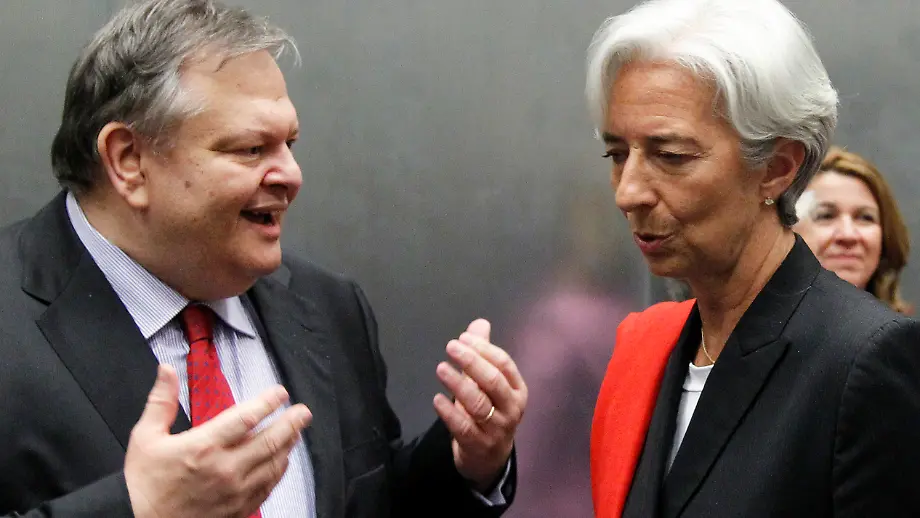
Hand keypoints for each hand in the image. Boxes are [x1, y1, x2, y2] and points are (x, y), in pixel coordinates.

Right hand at [124, 365, 311, 517]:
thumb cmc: (144, 483)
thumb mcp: (146, 438)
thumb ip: (161, 402)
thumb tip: (166, 370)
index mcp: (203, 446)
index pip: (245, 418)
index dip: (267, 402)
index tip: (280, 392)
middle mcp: (224, 468)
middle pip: (269, 441)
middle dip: (290, 423)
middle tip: (303, 412)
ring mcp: (234, 491)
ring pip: (272, 465)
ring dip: (288, 446)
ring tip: (297, 432)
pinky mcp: (237, 508)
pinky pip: (267, 487)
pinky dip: (278, 471)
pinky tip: (282, 461)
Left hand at [433, 319, 527, 491]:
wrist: (489, 459)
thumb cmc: (490, 412)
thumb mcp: (489, 385)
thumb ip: (484, 354)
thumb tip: (480, 323)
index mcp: (517, 390)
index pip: (504, 365)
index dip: (484, 349)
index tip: (463, 338)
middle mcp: (511, 409)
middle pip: (493, 381)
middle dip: (472, 361)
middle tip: (451, 347)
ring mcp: (496, 429)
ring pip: (478, 403)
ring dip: (457, 384)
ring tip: (441, 368)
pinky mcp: (478, 445)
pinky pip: (463, 427)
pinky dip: (449, 412)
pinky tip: (437, 399)